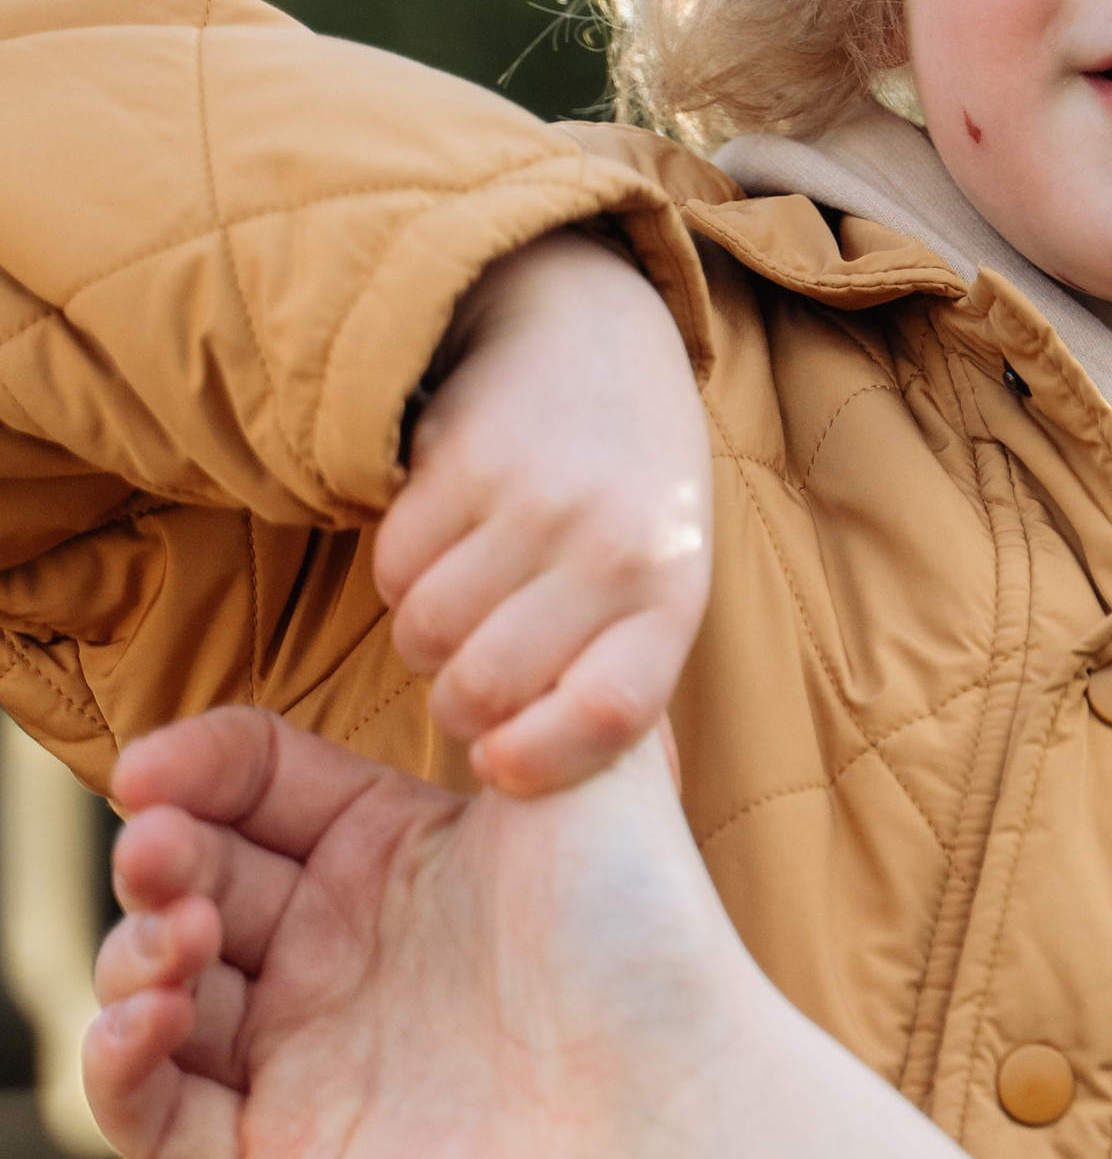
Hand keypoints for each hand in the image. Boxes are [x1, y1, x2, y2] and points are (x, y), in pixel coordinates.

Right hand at [85, 711, 991, 1158]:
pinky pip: (153, 1113)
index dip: (196, 766)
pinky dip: (118, 1064)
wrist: (676, 1116)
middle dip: (155, 853)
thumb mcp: (594, 766)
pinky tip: (151, 1015)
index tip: (153, 768)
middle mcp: (350, 952)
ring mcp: (313, 1059)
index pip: (256, 783)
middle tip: (159, 851)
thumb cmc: (645, 938)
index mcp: (403, 854)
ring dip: (134, 952)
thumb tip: (477, 606)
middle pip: (194, 876)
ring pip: (159, 989)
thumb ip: (531, 672)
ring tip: (184, 940)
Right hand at [373, 231, 712, 794]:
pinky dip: (399, 570)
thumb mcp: (662, 581)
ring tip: (467, 592)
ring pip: (422, 635)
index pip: (608, 715)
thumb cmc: (629, 496)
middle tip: (475, 666)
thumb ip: (625, 683)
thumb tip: (592, 820)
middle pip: (482, 691)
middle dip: (458, 701)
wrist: (595, 338)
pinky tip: (444, 536)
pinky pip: (390, 568)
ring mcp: (536, 500)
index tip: (497, 767)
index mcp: (673, 596)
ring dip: (424, 634)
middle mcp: (612, 548)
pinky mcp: (463, 458)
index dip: (539, 761)